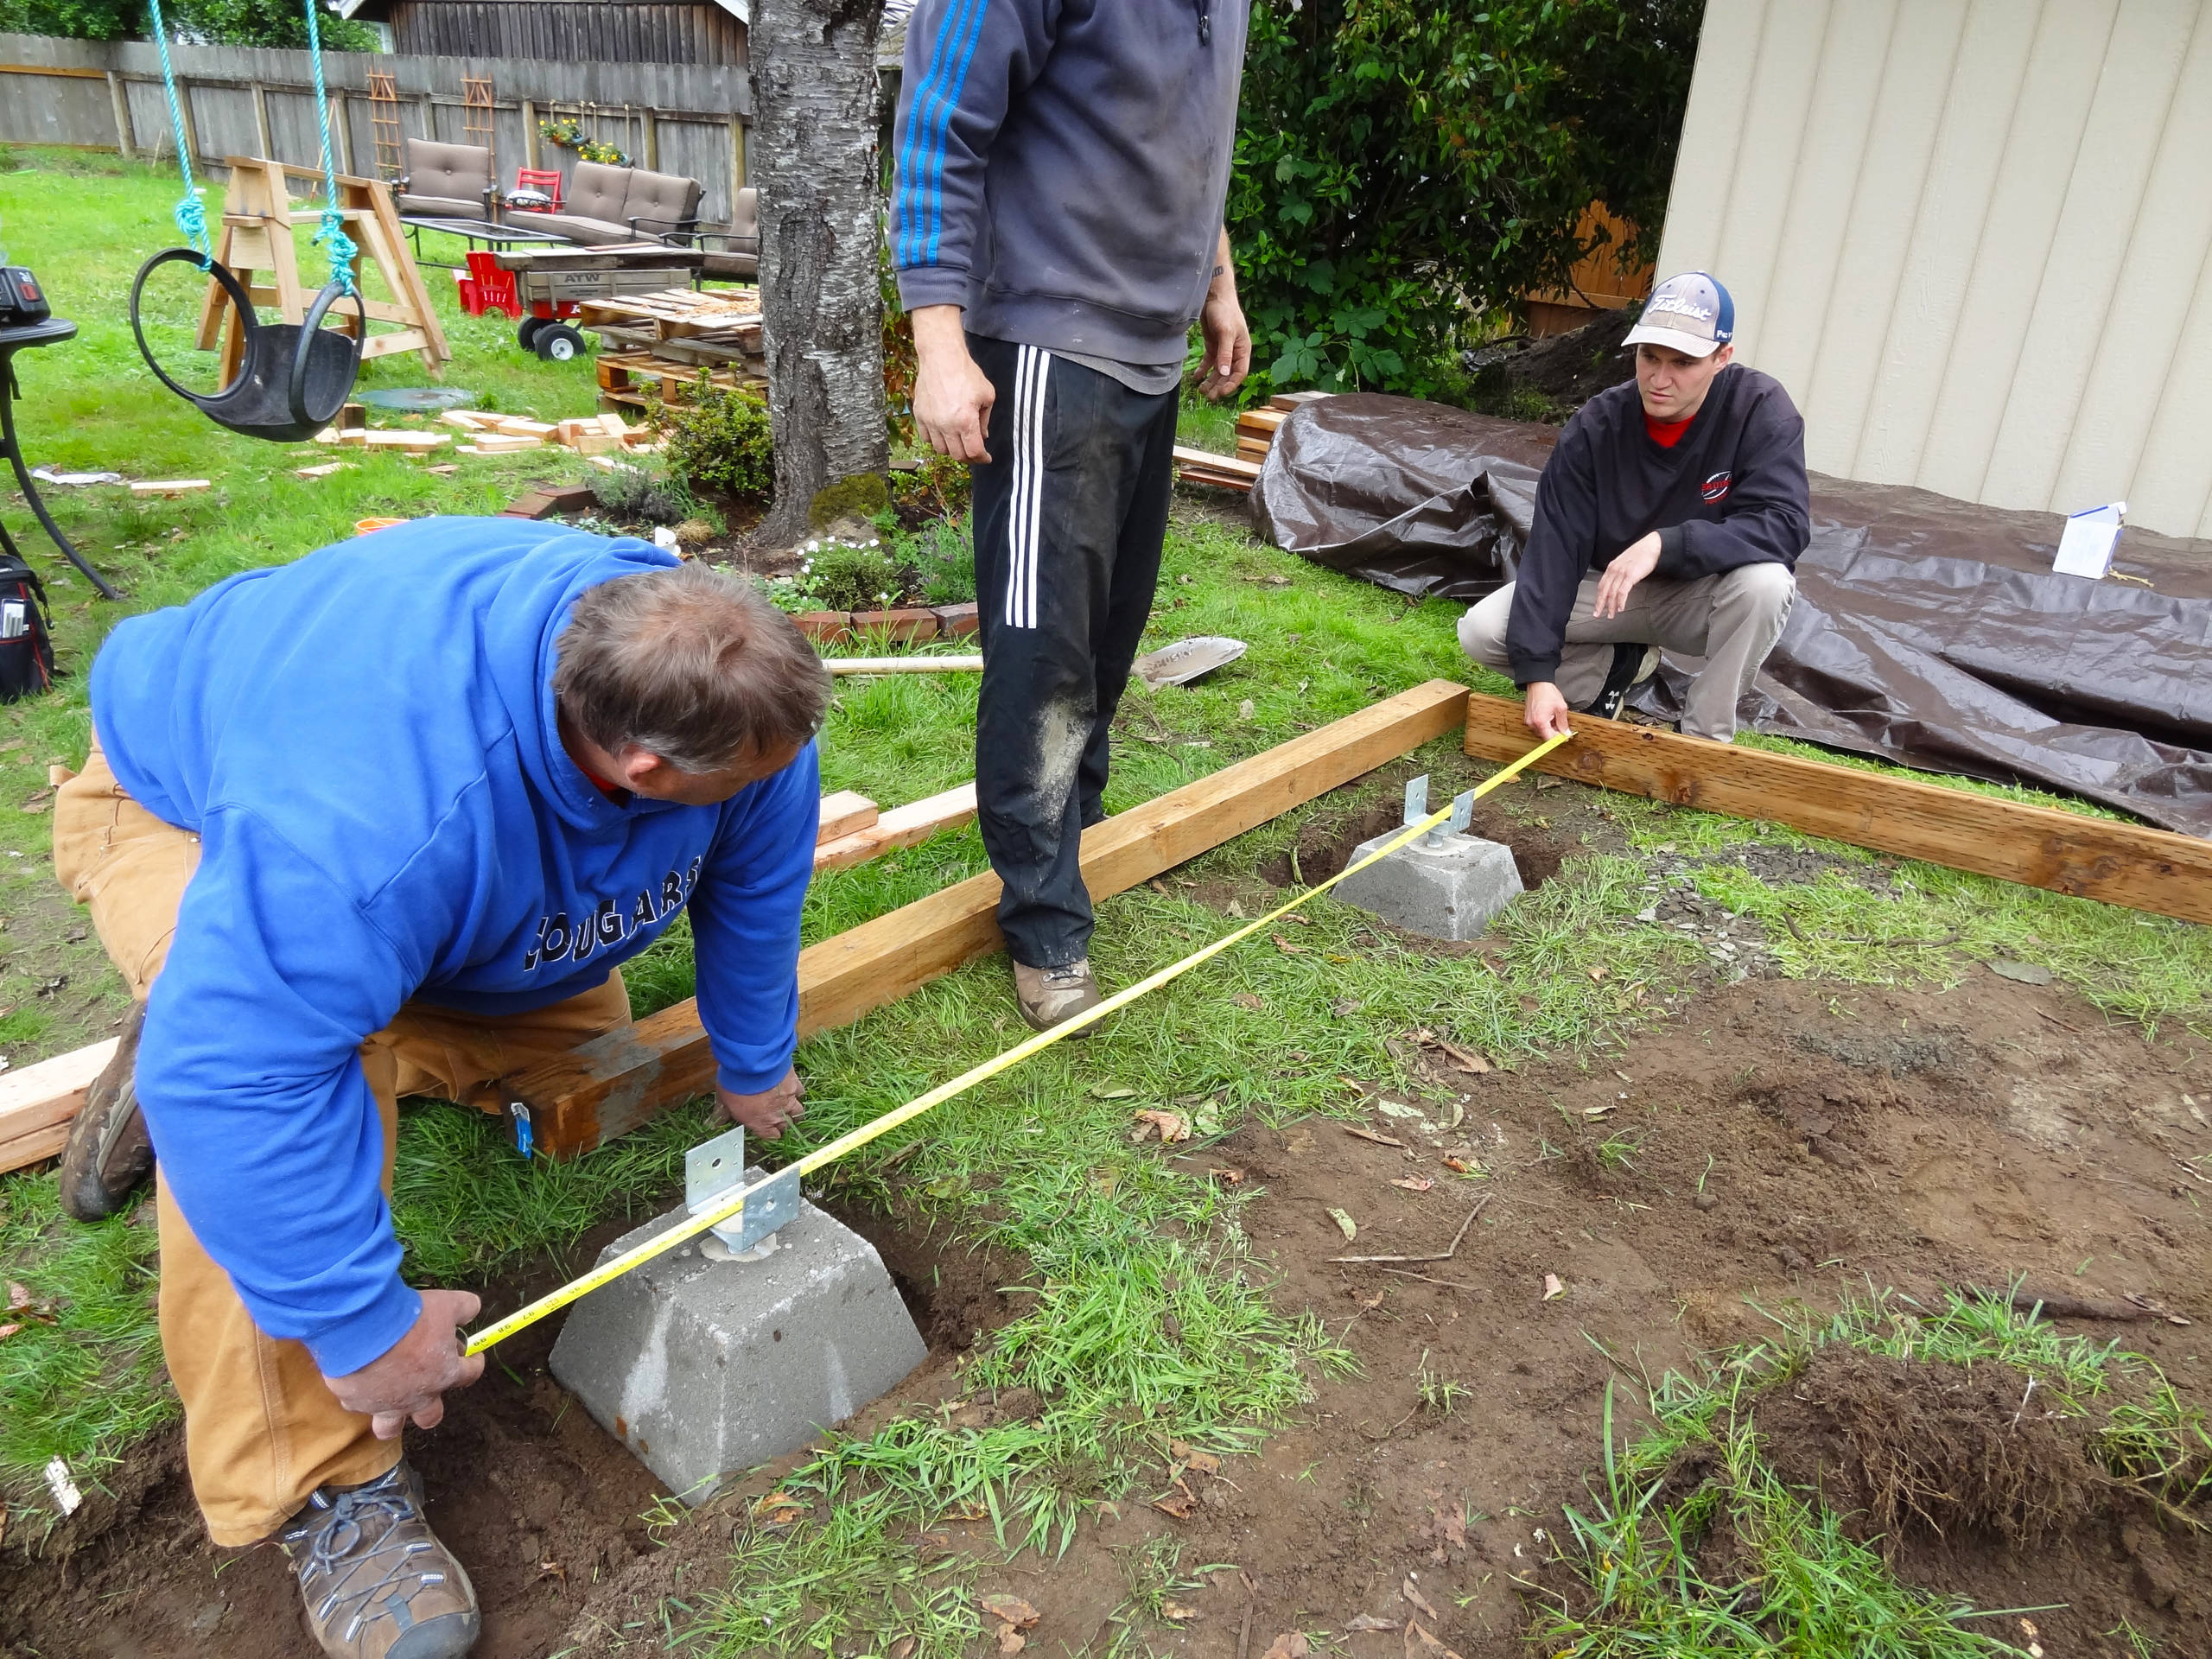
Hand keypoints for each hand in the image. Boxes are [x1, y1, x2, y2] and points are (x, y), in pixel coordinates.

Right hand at [323, 1288, 484, 1440]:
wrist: (361, 1329)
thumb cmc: (410, 1319)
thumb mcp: (447, 1303)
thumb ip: (465, 1308)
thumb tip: (472, 1309)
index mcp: (444, 1375)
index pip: (470, 1374)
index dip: (474, 1364)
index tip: (474, 1357)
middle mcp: (417, 1398)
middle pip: (430, 1417)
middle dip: (432, 1405)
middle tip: (427, 1385)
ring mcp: (384, 1405)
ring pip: (389, 1427)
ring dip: (393, 1418)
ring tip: (390, 1402)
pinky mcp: (354, 1402)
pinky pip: (358, 1404)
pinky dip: (360, 1394)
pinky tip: (359, 1378)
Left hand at [718, 1067, 805, 1139]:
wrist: (752, 1065)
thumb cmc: (736, 1085)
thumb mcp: (724, 1101)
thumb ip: (722, 1114)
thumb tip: (713, 1123)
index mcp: (759, 1123)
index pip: (771, 1136)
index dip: (770, 1133)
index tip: (768, 1130)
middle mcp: (777, 1115)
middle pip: (786, 1126)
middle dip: (783, 1123)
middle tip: (778, 1117)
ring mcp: (788, 1100)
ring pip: (798, 1111)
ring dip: (794, 1111)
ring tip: (790, 1107)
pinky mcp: (795, 1084)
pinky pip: (800, 1092)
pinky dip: (796, 1092)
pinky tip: (792, 1088)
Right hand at [910, 304, 994, 461]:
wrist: (941, 357)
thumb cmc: (966, 372)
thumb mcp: (987, 394)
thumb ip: (985, 419)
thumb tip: (982, 436)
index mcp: (966, 421)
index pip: (974, 452)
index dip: (982, 458)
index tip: (986, 458)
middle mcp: (947, 425)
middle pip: (957, 455)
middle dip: (968, 456)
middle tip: (973, 451)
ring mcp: (931, 422)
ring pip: (941, 450)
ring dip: (951, 449)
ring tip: (958, 441)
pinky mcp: (920, 416)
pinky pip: (926, 438)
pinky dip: (936, 440)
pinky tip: (943, 433)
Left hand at [1196, 229, 1248, 400]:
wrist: (1214, 295)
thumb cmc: (1225, 311)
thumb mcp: (1225, 332)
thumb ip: (1225, 353)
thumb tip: (1226, 373)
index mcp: (1243, 349)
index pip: (1240, 373)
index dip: (1231, 384)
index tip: (1220, 393)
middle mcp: (1234, 351)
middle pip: (1228, 374)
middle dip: (1219, 386)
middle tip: (1208, 396)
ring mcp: (1223, 349)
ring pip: (1218, 371)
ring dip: (1211, 381)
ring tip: (1201, 391)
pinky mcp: (1213, 345)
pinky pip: (1209, 362)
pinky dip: (1203, 370)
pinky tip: (1196, 377)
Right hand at [1523, 681, 1573, 739]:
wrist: (1537, 683)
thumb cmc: (1547, 693)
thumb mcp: (1561, 708)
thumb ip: (1563, 723)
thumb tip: (1566, 733)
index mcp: (1540, 722)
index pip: (1550, 739)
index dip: (1559, 739)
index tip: (1565, 737)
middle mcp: (1532, 724)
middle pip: (1545, 736)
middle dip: (1555, 733)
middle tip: (1563, 726)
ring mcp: (1529, 721)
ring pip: (1541, 731)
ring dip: (1549, 728)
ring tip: (1555, 718)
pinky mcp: (1528, 718)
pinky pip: (1537, 726)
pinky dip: (1544, 724)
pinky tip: (1549, 716)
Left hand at [1594, 532, 1661, 619]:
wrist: (1651, 546)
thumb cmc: (1641, 554)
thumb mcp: (1625, 562)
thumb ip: (1619, 572)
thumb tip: (1618, 583)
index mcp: (1611, 567)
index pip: (1601, 585)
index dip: (1598, 597)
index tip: (1596, 606)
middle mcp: (1614, 570)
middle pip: (1604, 590)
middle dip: (1600, 604)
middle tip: (1597, 614)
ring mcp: (1622, 573)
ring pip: (1612, 593)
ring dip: (1611, 606)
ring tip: (1611, 615)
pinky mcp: (1630, 576)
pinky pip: (1623, 592)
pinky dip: (1620, 601)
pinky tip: (1620, 608)